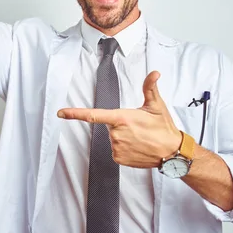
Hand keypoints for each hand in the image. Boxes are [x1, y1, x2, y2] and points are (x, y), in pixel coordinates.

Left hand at [57, 71, 182, 167]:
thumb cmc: (163, 128)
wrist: (172, 152)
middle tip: (138, 127)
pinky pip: (116, 150)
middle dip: (121, 124)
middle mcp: (116, 134)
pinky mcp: (119, 159)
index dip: (75, 113)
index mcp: (122, 118)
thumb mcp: (156, 105)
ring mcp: (117, 148)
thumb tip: (154, 73)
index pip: (93, 115)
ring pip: (113, 138)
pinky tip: (137, 147)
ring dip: (124, 136)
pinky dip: (125, 148)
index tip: (61, 113)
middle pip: (110, 126)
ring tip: (140, 137)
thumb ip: (150, 87)